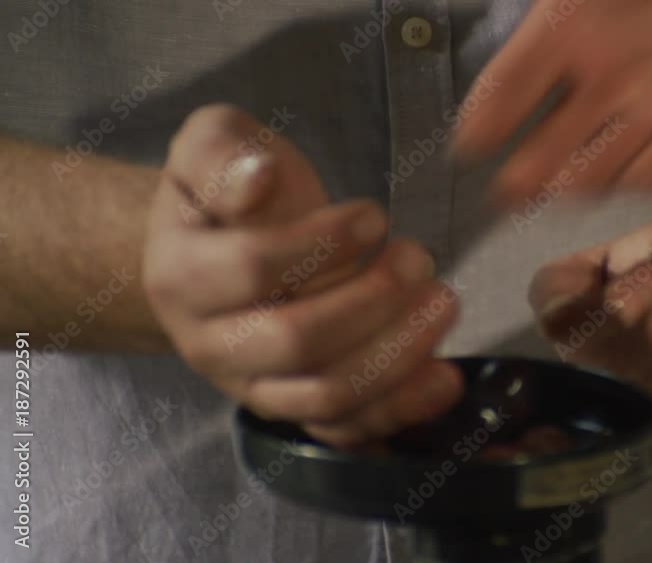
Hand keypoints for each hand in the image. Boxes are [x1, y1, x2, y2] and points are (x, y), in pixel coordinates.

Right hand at [143, 104, 463, 446]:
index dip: (324, 242)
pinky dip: (399, 408)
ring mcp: (252, 385)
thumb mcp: (214, 146)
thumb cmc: (232, 194)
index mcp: (181, 275)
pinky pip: (344, 429)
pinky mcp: (294, 409)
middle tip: (418, 259)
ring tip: (441, 304)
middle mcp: (208, 344)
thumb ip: (222, 156)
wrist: (222, 250)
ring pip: (326, 394)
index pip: (253, 269)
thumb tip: (257, 178)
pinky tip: (443, 376)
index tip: (374, 216)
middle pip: (295, 341)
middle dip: (372, 299)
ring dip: (396, 354)